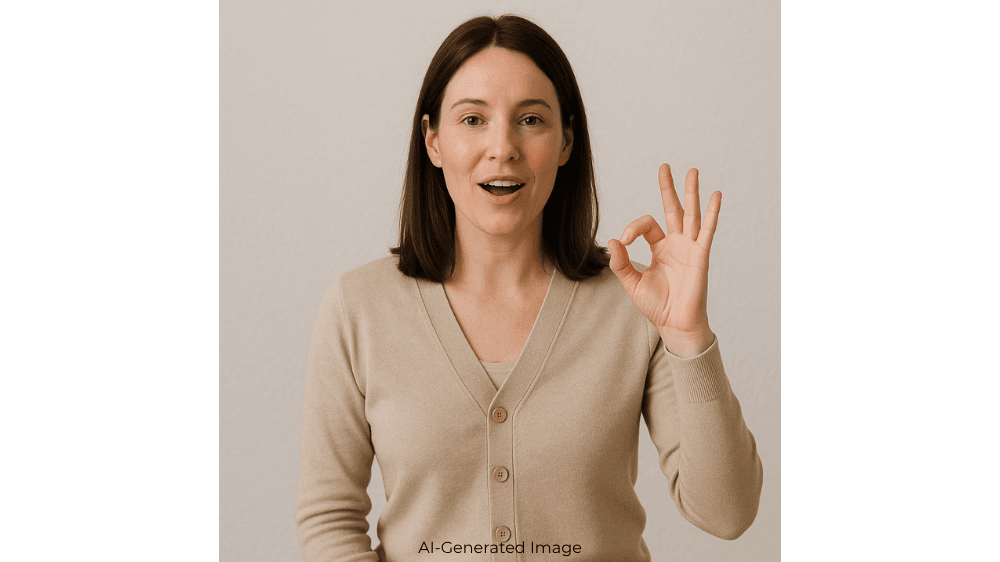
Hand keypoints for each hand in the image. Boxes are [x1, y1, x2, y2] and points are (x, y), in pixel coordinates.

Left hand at [608, 164, 720, 356]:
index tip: (624, 242)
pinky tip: (715, 195)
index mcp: (660, 248)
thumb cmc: (657, 305)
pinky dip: (712, 213)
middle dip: (668, 188)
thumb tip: (613, 241)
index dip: (632, 228)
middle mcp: (676, 243)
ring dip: (691, 192)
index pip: (647, 225)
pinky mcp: (700, 255)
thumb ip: (621, 263)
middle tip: (664, 166)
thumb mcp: (632, 283)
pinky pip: (707, 230)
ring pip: (690, 214)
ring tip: (693, 171)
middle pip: (672, 209)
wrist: (675, 324)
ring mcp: (689, 247)